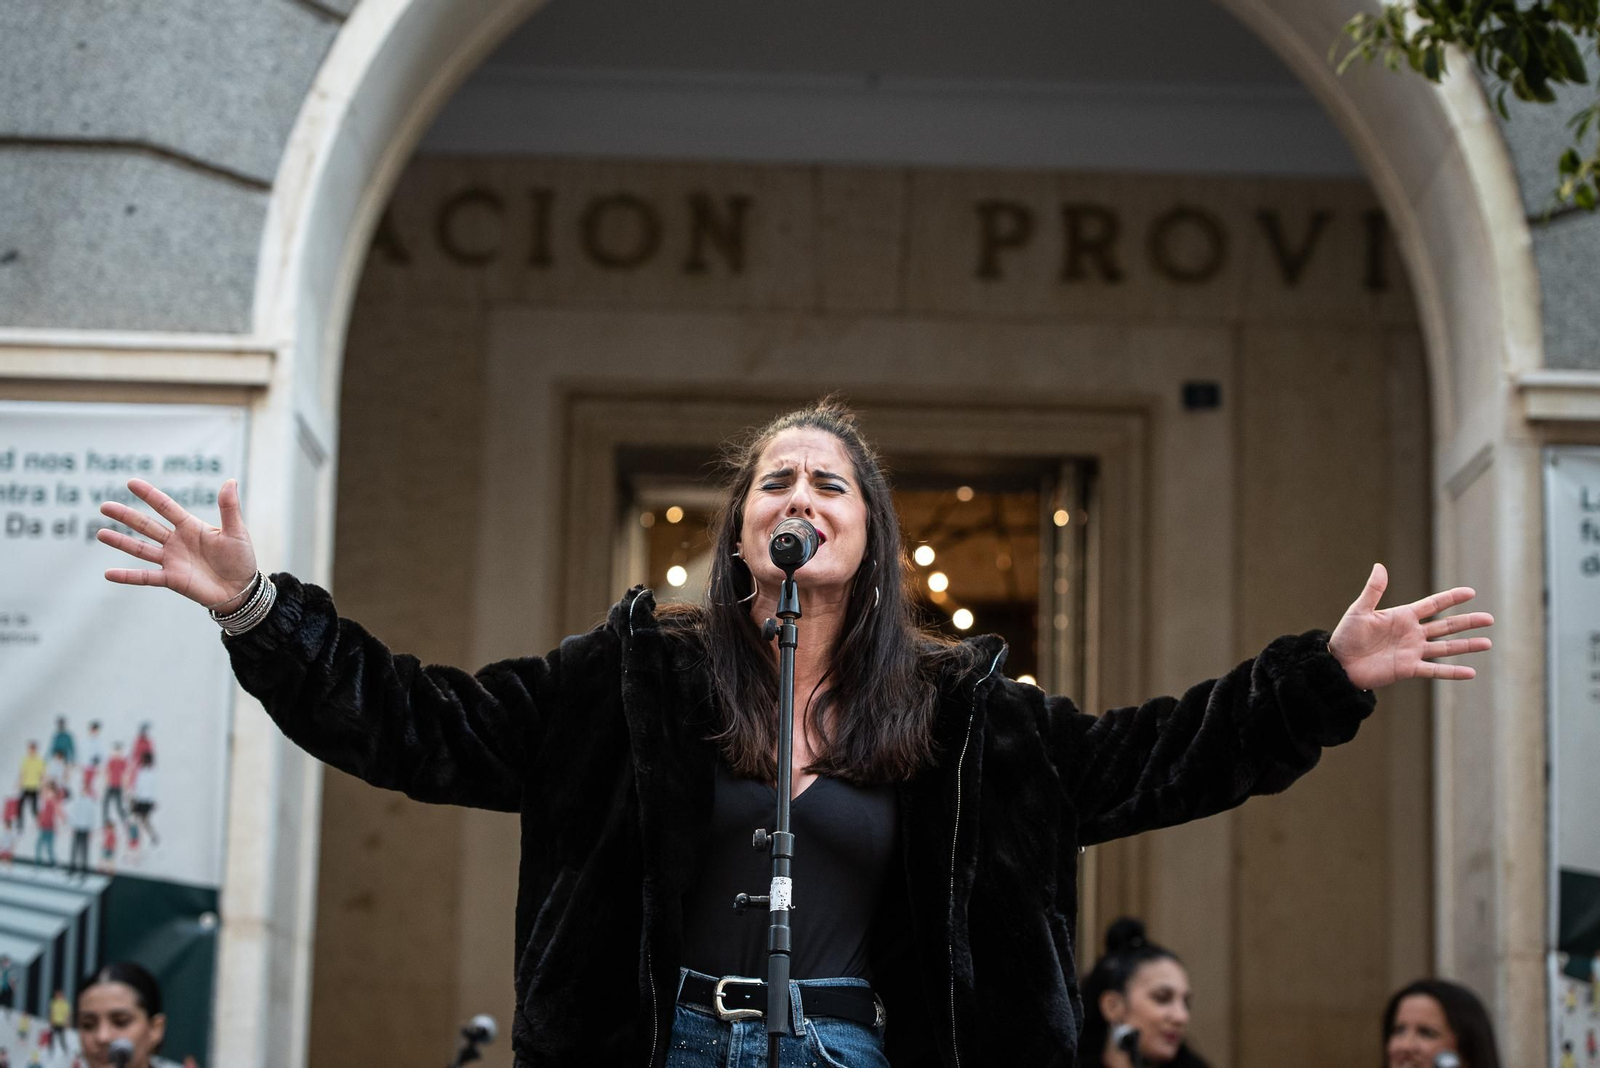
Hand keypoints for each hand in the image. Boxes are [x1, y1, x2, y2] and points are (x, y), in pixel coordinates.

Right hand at [97, 478, 258, 609]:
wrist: (242, 589)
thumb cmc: (241, 558)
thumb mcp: (236, 531)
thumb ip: (229, 508)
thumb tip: (230, 480)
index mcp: (191, 527)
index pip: (166, 507)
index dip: (150, 495)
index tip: (131, 483)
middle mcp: (177, 541)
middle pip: (147, 525)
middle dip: (126, 516)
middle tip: (104, 506)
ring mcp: (172, 561)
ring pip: (141, 549)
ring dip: (121, 541)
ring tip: (100, 533)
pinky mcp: (172, 579)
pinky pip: (146, 577)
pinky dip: (127, 576)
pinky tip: (108, 573)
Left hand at [1329, 563, 1492, 689]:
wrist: (1339, 663)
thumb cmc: (1346, 635)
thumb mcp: (1360, 611)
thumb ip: (1373, 590)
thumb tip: (1380, 565)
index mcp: (1403, 616)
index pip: (1433, 605)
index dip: (1451, 598)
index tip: (1471, 592)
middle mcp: (1412, 633)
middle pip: (1446, 626)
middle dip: (1467, 622)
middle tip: (1489, 618)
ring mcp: (1413, 651)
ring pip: (1446, 648)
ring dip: (1466, 645)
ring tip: (1488, 642)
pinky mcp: (1409, 669)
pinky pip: (1435, 670)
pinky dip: (1452, 672)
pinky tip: (1471, 672)